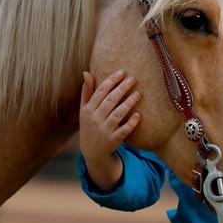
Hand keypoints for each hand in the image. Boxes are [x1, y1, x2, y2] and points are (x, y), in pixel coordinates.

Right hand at [79, 70, 141, 190]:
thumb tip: (86, 72)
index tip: (122, 72)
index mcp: (88, 110)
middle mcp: (95, 119)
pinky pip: (123, 130)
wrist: (92, 151)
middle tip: (133, 79)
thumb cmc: (90, 124)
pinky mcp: (113, 140)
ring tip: (138, 94)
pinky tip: (138, 115)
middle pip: (110, 101)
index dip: (111, 81)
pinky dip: (131, 123)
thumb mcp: (84, 109)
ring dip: (128, 103)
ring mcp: (104, 130)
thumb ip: (87, 91)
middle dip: (122, 89)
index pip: (100, 92)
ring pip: (117, 114)